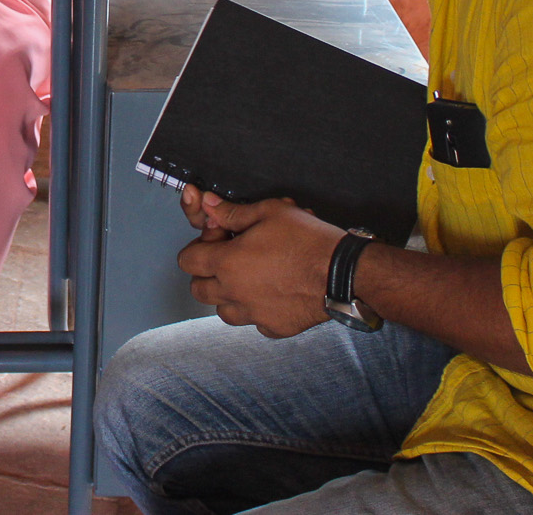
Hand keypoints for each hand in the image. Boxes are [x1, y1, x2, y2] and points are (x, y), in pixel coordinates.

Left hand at [176, 194, 341, 337]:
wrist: (345, 272)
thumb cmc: (309, 240)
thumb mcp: (269, 212)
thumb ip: (233, 212)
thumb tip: (209, 205)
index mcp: (228, 263)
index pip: (187, 260)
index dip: (199, 245)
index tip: (218, 238)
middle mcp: (235, 293)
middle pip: (198, 289)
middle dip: (206, 273)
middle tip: (227, 258)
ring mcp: (254, 314)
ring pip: (223, 311)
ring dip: (228, 295)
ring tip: (247, 277)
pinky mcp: (275, 327)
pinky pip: (254, 323)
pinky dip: (256, 312)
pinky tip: (270, 294)